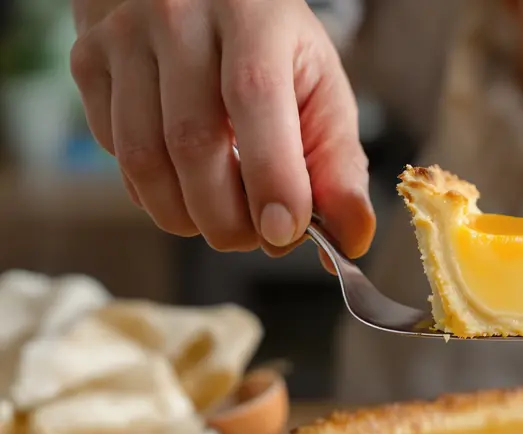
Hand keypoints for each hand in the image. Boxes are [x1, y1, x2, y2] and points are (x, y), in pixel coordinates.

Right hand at [68, 0, 374, 263]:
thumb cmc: (270, 49)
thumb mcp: (320, 90)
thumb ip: (339, 166)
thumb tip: (351, 239)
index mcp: (253, 15)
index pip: (255, 99)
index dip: (271, 176)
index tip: (284, 232)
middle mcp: (179, 17)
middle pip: (192, 141)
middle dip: (229, 217)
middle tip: (258, 238)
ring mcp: (123, 37)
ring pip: (145, 158)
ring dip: (188, 216)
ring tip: (226, 220)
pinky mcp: (87, 62)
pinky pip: (115, 153)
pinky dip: (154, 190)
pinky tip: (187, 180)